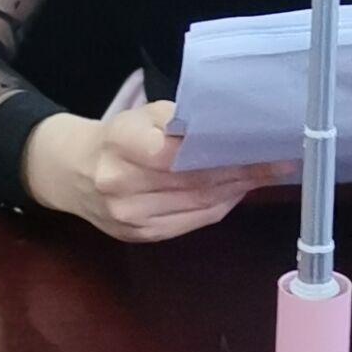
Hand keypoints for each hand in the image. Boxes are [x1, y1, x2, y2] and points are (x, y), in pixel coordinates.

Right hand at [23, 103, 293, 242]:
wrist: (73, 174)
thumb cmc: (117, 136)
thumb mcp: (142, 115)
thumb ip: (180, 121)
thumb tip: (230, 128)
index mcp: (120, 144)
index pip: (176, 153)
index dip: (222, 151)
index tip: (259, 143)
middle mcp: (122, 186)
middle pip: (195, 181)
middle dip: (242, 171)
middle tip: (279, 160)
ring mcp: (131, 218)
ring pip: (199, 205)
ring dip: (238, 189)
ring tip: (268, 174)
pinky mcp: (142, 237)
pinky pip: (192, 222)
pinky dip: (220, 206)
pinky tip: (238, 191)